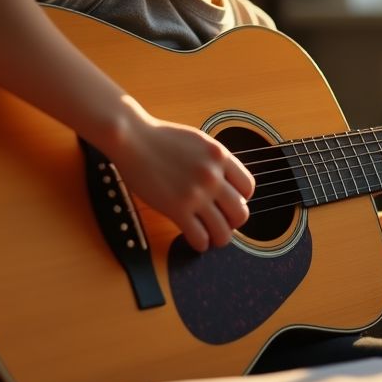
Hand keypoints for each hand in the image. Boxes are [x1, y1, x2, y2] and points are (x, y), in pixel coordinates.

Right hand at [111, 109, 253, 251]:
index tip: (229, 202)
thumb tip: (225, 182)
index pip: (248, 187)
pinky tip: (195, 239)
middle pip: (240, 213)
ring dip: (219, 238)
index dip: (241, 199)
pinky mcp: (177, 209)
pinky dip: (201, 243)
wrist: (132, 138)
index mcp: (220, 156)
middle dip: (233, 222)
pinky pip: (200, 237)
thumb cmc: (160, 138)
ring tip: (211, 236)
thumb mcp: (198, 141)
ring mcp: (196, 194)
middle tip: (221, 221)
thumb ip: (214, 161)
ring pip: (223, 231)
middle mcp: (213, 176)